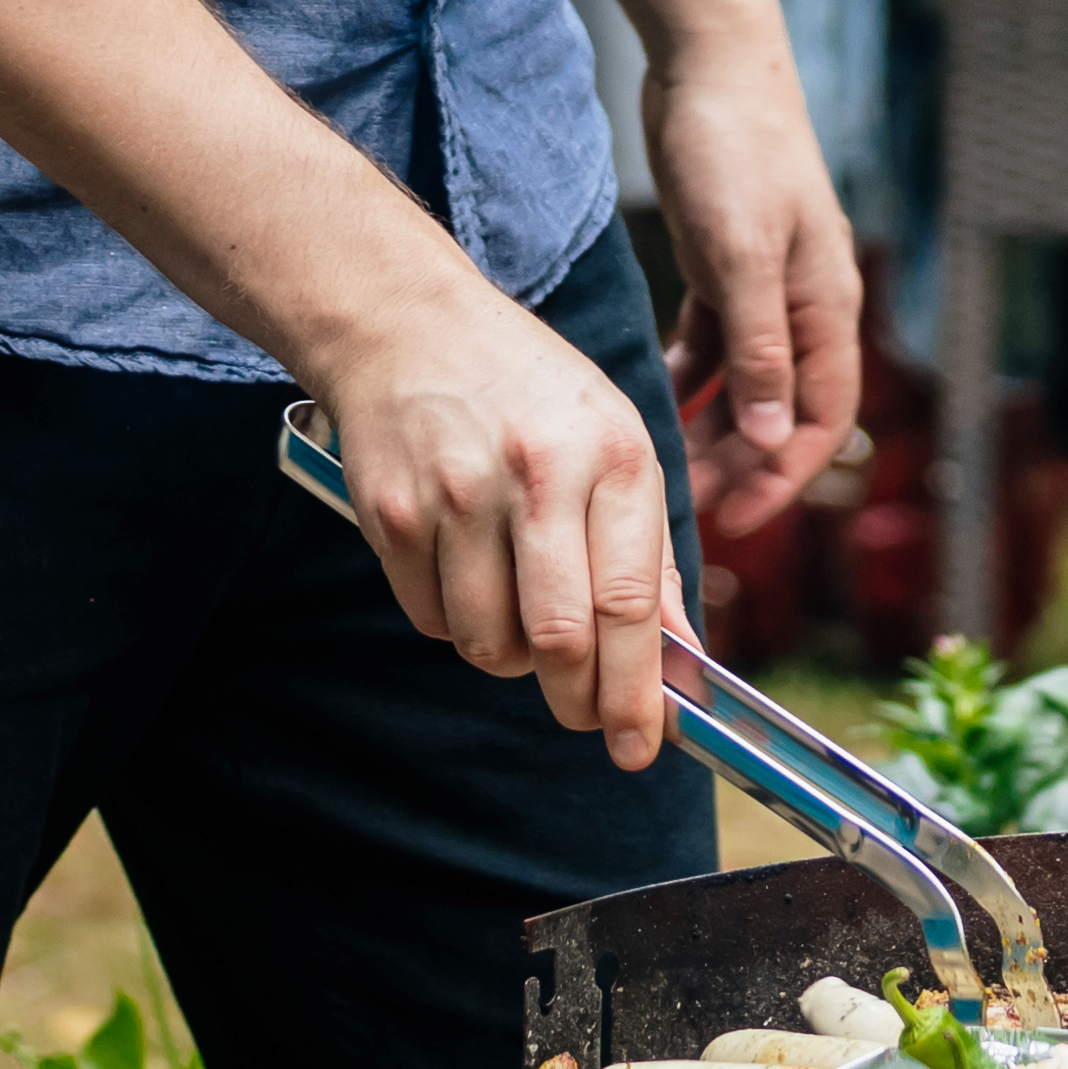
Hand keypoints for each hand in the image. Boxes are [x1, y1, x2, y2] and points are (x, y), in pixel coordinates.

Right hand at [299, 272, 692, 763]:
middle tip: (582, 715)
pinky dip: (456, 624)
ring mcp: (459, 494)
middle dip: (577, 701)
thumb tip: (673, 654)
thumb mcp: (613, 440)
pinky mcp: (394, 513)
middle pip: (561, 639)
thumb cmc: (528, 391)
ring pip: (490, 644)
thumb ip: (646, 548)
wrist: (408, 324)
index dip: (638, 691)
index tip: (643, 745)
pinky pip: (432, 621)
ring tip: (518, 612)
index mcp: (612, 455)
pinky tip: (465, 574)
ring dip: (511, 658)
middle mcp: (538, 473)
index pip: (631, 603)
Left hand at [643, 22, 864, 543]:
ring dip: (715, 427)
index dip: (784, 477)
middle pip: (783, 408)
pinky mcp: (728, 259)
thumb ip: (762, 347)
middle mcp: (805, 301)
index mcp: (826, 304)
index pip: (820, 418)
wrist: (711, 58)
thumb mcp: (744, 254)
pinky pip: (717, 341)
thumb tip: (778, 438)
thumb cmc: (735, 149)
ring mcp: (767, 280)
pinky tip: (655, 396)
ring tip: (667, 468)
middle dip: (740, 463)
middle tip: (683, 505)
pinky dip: (693, 377)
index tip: (735, 521)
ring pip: (748, 380)